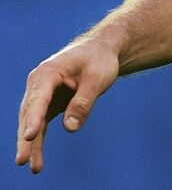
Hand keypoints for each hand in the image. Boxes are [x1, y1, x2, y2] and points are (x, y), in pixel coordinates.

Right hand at [16, 39, 119, 173]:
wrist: (102, 51)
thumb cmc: (99, 59)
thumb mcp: (98, 76)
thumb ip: (84, 101)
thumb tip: (70, 128)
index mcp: (47, 73)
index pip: (38, 99)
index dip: (33, 118)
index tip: (30, 136)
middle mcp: (38, 85)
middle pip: (30, 114)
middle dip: (26, 139)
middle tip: (22, 160)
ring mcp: (41, 95)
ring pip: (32, 123)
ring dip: (31, 145)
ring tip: (34, 167)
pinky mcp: (48, 105)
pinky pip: (41, 125)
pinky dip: (39, 141)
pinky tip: (37, 160)